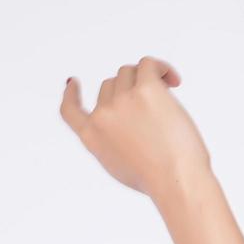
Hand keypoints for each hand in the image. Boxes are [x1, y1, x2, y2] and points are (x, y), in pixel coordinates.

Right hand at [59, 56, 211, 198]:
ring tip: (170, 90)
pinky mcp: (146, 90)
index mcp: (91, 137)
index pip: (69, 110)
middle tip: (156, 103)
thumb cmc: (158, 180)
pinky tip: (173, 80)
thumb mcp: (120, 167)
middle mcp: (102, 116)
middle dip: (131, 89)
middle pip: (110, 85)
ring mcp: (122, 100)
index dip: (70, 95)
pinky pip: (148, 64)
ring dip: (146, 78)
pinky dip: (161, 67)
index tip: (73, 83)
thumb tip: (126, 128)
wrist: (174, 180)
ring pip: (129, 72)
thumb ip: (113, 145)